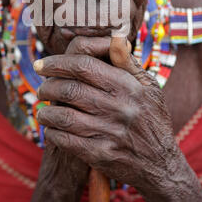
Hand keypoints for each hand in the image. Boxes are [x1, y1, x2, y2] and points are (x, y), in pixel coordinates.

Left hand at [35, 36, 180, 194]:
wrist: (160, 165)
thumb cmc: (151, 119)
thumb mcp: (148, 87)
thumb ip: (127, 63)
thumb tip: (115, 37)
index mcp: (128, 86)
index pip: (84, 65)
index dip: (57, 62)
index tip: (41, 64)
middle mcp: (119, 107)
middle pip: (70, 89)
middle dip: (48, 87)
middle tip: (41, 88)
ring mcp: (110, 132)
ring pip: (64, 116)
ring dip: (46, 112)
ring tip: (42, 110)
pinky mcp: (101, 155)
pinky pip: (66, 140)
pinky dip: (52, 132)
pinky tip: (51, 129)